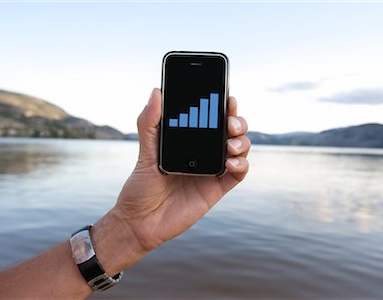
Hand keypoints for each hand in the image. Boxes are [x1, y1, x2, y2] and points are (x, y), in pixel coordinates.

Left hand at [92, 88, 249, 274]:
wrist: (140, 222)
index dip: (222, 107)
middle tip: (230, 123)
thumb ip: (149, 123)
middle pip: (231, 132)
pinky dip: (241, 165)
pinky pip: (238, 174)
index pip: (210, 119)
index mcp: (188, 141)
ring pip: (239, 149)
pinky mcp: (217, 188)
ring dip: (242, 142)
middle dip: (237, 122)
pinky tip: (230, 163)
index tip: (226, 97)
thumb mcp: (144, 152)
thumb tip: (156, 93)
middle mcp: (203, 153)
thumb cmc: (140, 187)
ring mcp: (212, 170)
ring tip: (230, 144)